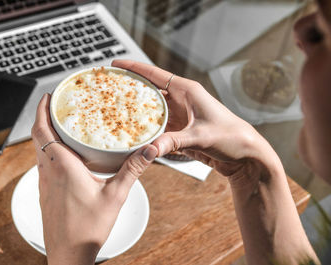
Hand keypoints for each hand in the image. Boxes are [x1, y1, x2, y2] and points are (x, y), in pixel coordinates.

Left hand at [31, 94, 157, 264]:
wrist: (68, 255)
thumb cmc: (87, 229)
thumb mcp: (115, 196)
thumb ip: (132, 170)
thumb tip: (148, 150)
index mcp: (62, 166)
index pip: (42, 130)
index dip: (41, 110)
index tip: (48, 96)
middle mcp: (48, 172)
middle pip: (38, 136)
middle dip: (43, 117)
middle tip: (56, 105)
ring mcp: (44, 183)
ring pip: (39, 150)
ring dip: (45, 134)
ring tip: (61, 125)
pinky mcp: (45, 192)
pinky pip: (43, 163)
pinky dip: (49, 150)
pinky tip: (66, 155)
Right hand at [112, 60, 282, 186]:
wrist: (246, 155)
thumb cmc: (232, 137)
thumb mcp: (201, 137)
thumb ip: (174, 142)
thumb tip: (149, 149)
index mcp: (187, 91)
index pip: (155, 75)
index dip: (134, 69)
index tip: (116, 65)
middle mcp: (182, 101)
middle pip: (150, 92)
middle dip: (130, 91)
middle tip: (109, 91)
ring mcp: (180, 117)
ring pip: (152, 112)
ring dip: (137, 115)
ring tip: (115, 115)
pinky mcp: (180, 132)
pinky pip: (158, 129)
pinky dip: (146, 132)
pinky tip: (134, 136)